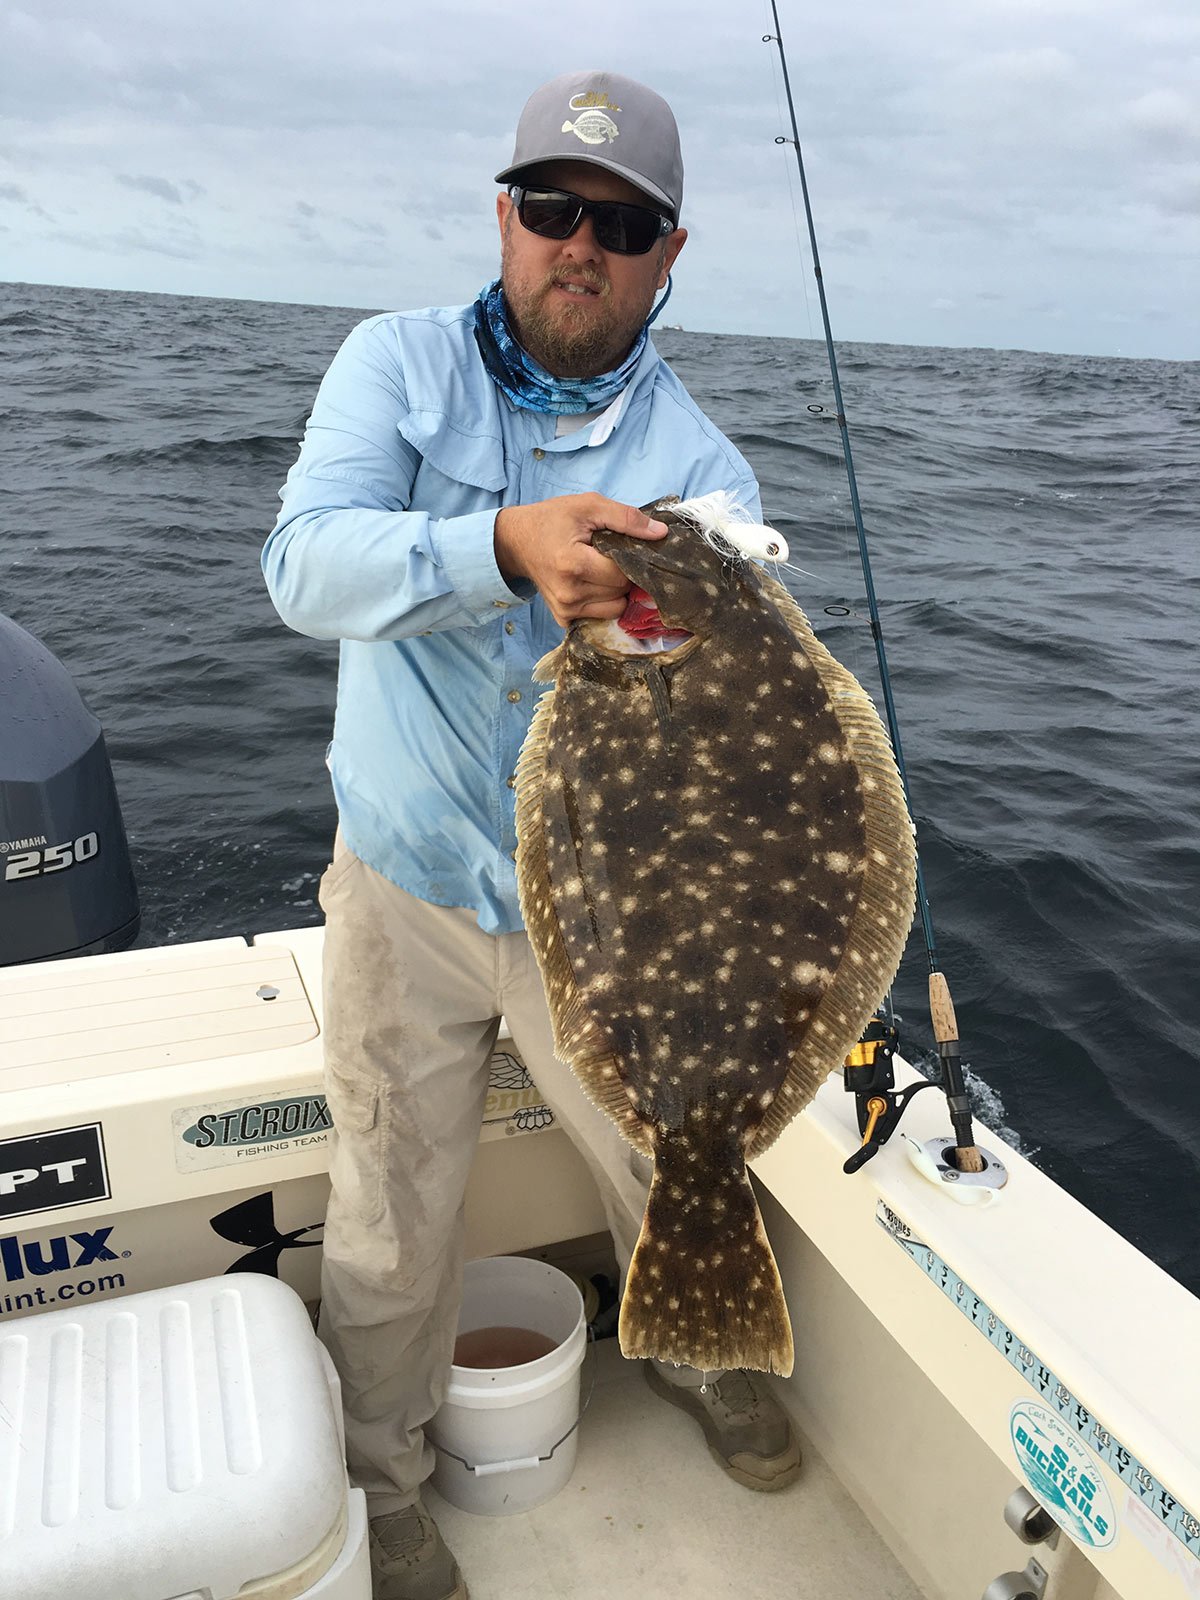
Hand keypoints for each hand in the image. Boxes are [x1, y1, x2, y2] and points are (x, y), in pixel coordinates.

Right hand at [494, 494, 667, 627]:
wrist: (516, 541)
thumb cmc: (552, 520)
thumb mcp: (588, 506)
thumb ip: (626, 518)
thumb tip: (660, 534)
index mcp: (574, 564)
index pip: (623, 573)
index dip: (629, 559)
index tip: (622, 545)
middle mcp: (568, 594)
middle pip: (621, 592)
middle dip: (623, 574)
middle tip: (609, 555)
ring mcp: (565, 610)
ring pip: (615, 608)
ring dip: (615, 590)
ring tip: (600, 569)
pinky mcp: (563, 619)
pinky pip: (599, 616)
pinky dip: (602, 602)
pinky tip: (592, 583)